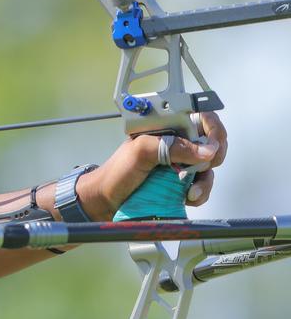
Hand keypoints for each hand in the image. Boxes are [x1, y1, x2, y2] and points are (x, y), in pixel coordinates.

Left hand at [78, 112, 227, 220]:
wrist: (105, 200)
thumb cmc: (116, 171)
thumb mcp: (140, 151)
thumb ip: (171, 146)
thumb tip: (206, 151)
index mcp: (167, 128)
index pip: (201, 118)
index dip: (213, 129)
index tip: (213, 145)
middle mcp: (176, 143)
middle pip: (212, 144)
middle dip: (213, 158)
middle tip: (201, 169)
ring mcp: (180, 164)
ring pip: (209, 168)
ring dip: (205, 181)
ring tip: (190, 192)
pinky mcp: (180, 182)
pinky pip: (202, 186)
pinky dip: (200, 193)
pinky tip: (187, 198)